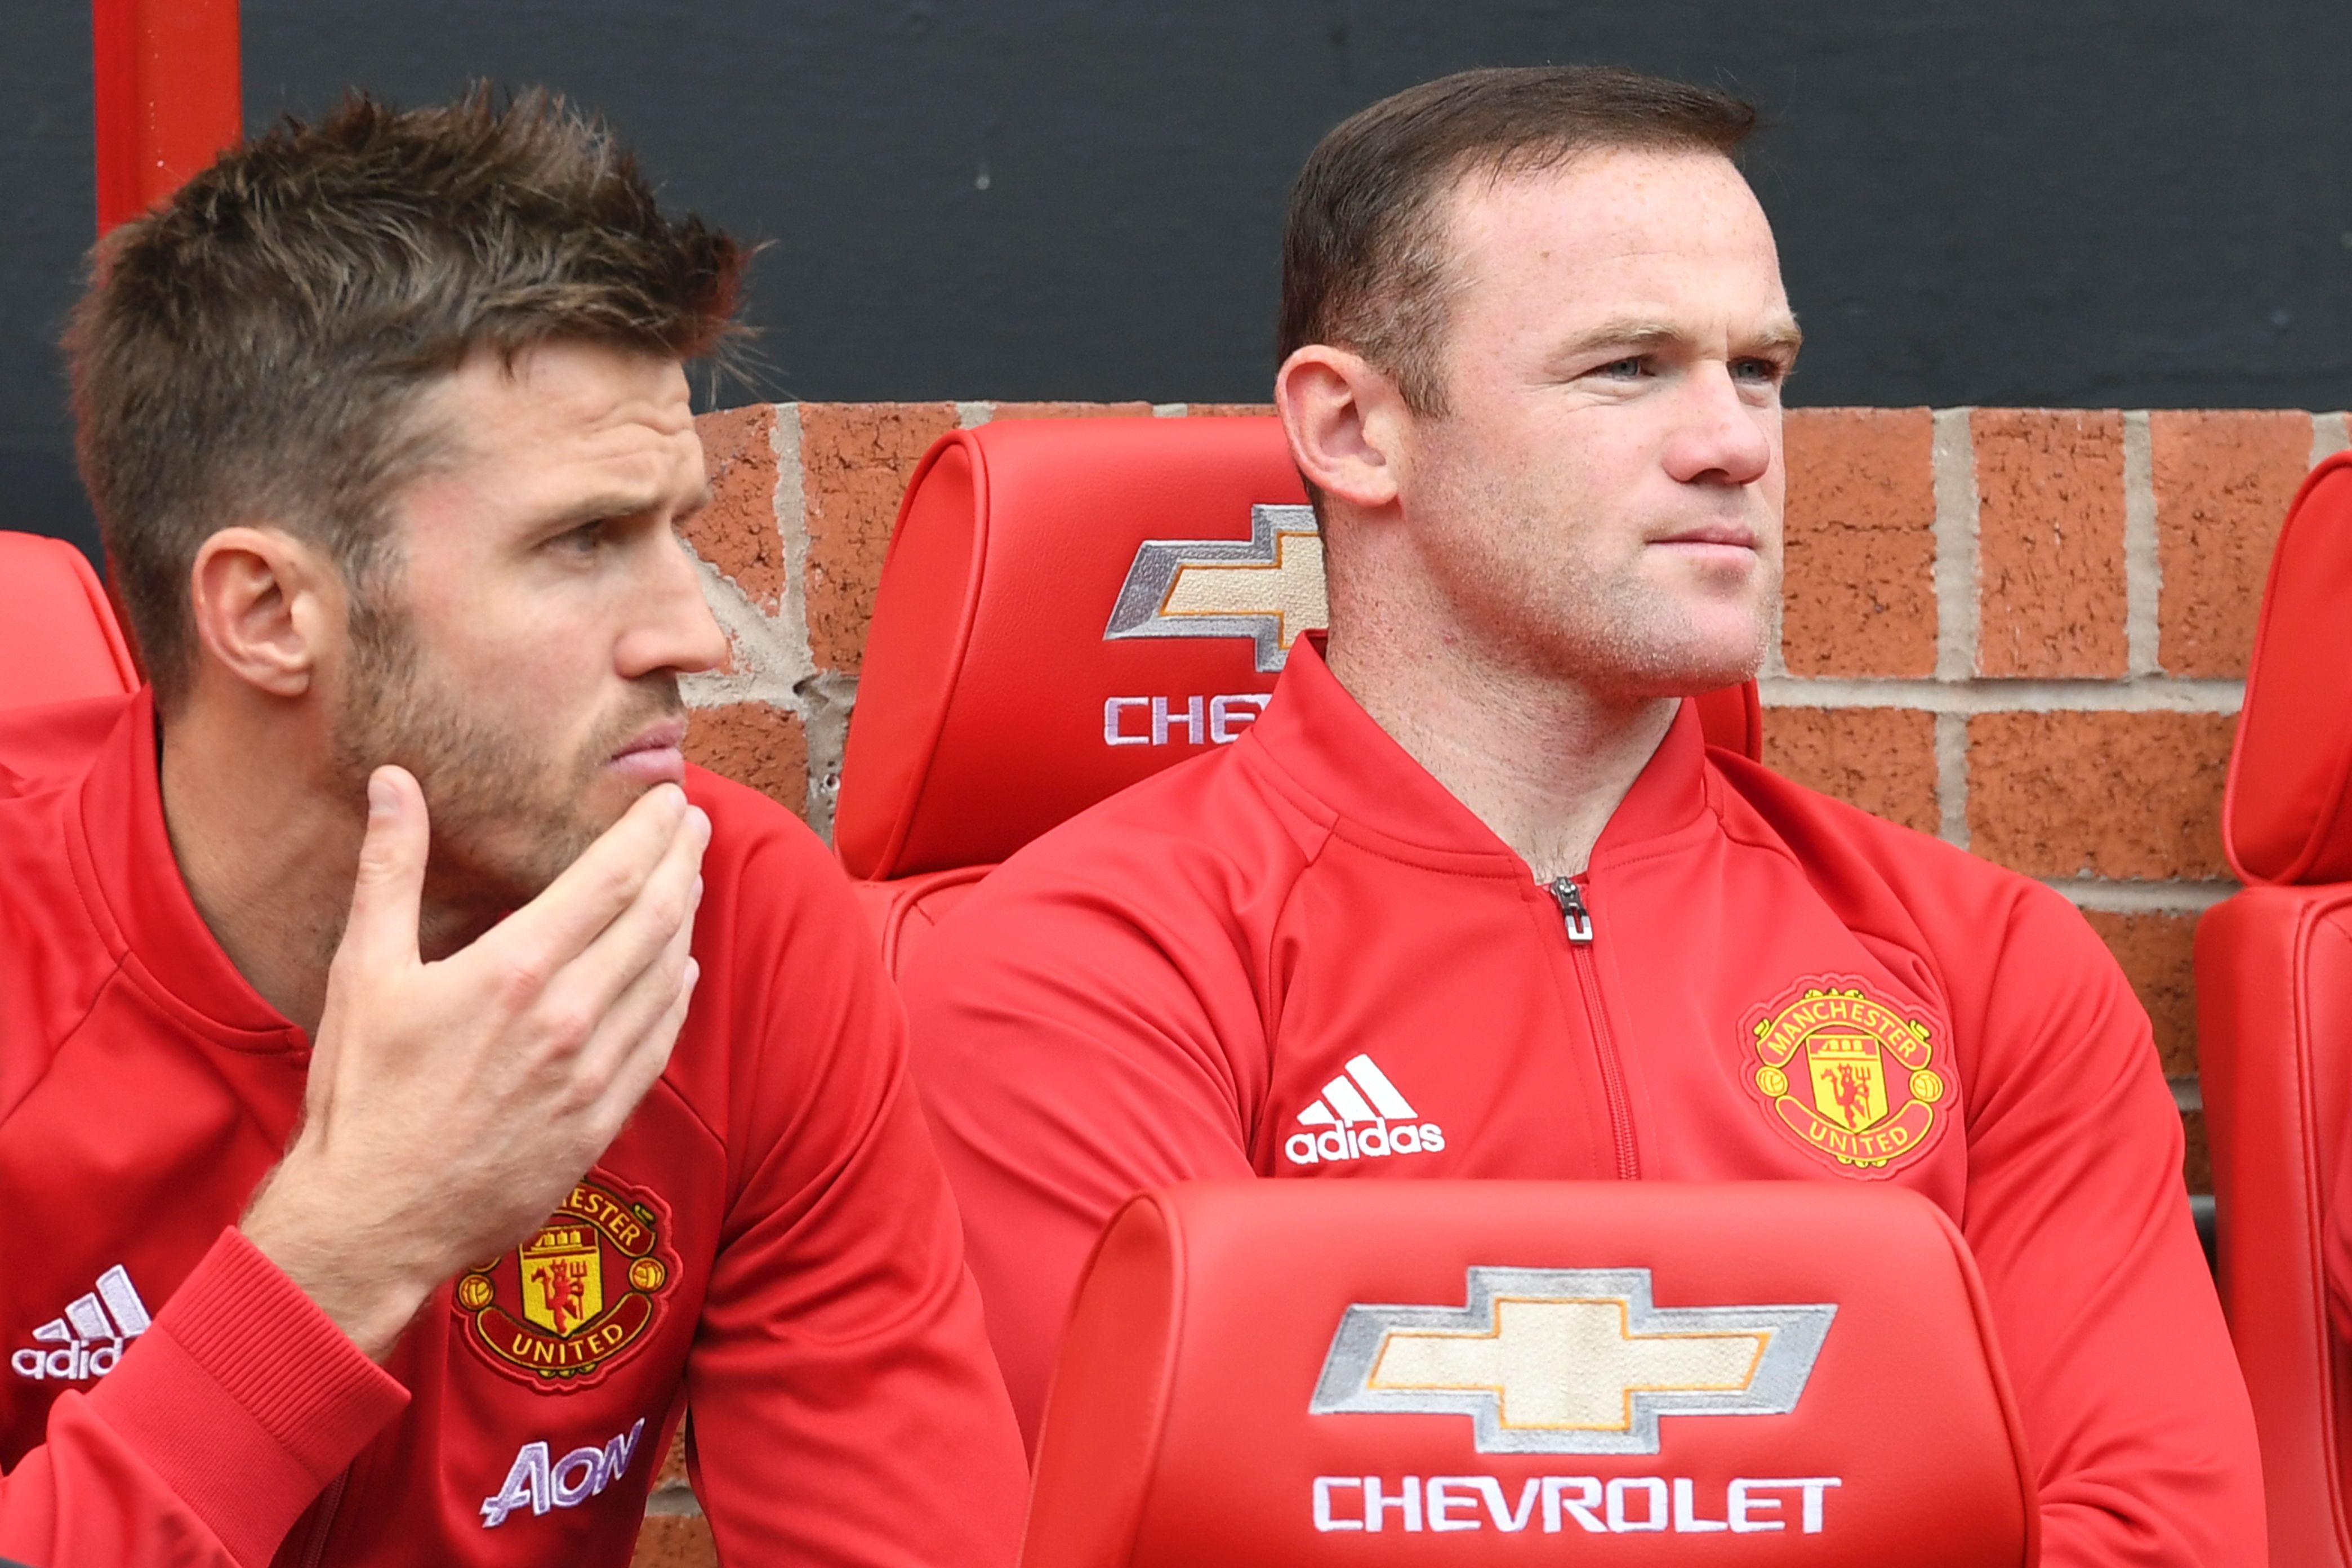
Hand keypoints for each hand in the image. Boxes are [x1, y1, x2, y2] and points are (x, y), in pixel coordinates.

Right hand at [242, 765, 707, 1358]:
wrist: (375, 1221)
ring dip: (686, 919)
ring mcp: (593, 1072)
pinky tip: (682, 970)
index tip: (673, 799)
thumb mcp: (365, 971)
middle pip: (656, 916)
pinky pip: (661, 1042)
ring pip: (666, 974)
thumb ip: (390, 869)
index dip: (653, 830)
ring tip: (691, 881)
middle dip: (684, 860)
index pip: (613, 876)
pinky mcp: (602, 1121)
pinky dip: (678, 995)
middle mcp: (569, 1016)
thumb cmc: (362, 1097)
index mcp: (515, 970)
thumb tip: (395, 782)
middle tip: (697, 825)